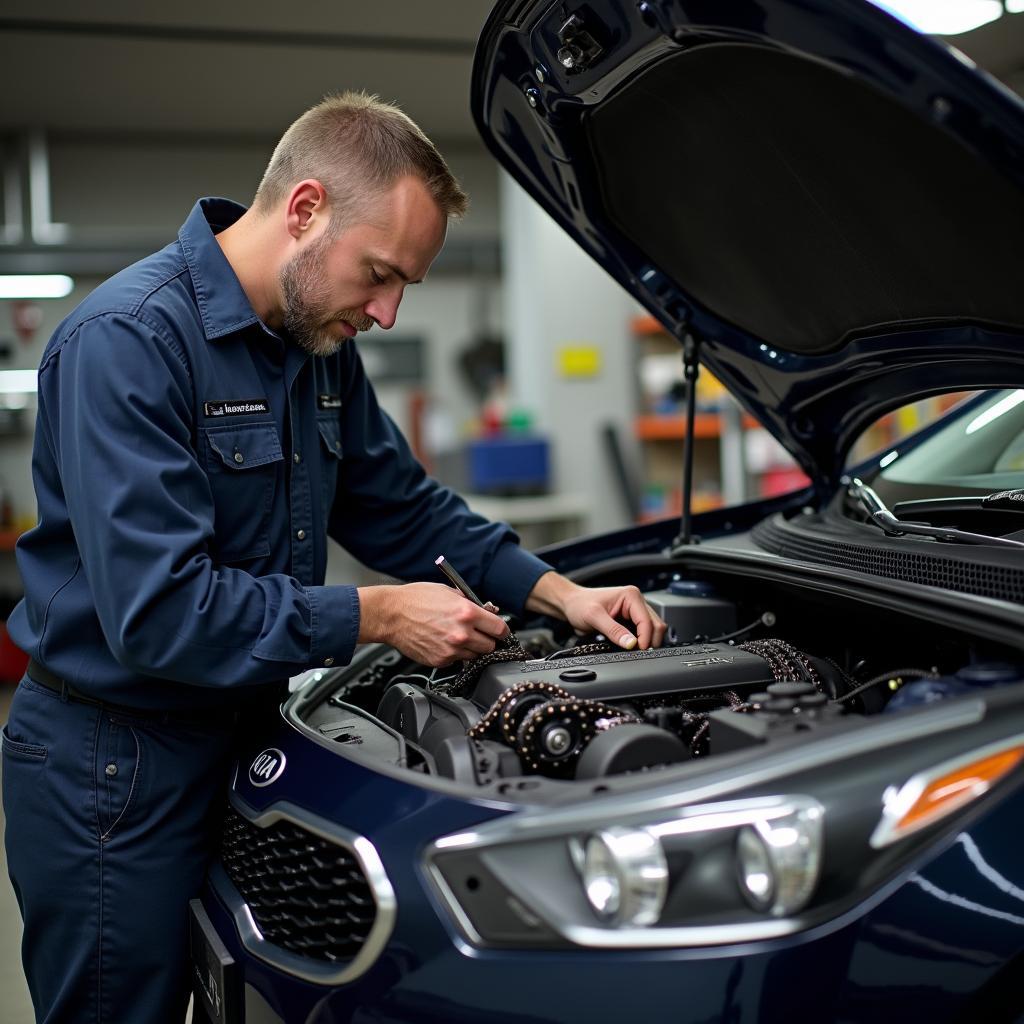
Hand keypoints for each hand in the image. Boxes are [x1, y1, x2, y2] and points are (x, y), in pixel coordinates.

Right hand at [357, 583, 508, 666]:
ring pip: (475, 656)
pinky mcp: (440, 661)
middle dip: (487, 640)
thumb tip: (488, 611)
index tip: (499, 630)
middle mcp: (462, 633)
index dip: (501, 630)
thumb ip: (471, 603)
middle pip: (490, 646)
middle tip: (478, 634)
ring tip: (457, 637)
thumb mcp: (448, 591)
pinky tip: (443, 642)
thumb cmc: (415, 599)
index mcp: (467, 613)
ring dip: (471, 649)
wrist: (390, 615)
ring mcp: (451, 650)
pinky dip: (454, 654)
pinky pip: (456, 661)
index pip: (500, 629)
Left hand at [525, 573, 666, 650]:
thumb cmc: (579, 604)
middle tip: (637, 654)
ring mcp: (635, 611)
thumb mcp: (594, 617)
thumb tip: (630, 643)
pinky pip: (643, 633)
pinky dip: (641, 642)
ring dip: (646, 642)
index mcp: (631, 595)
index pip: (647, 621)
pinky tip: (631, 647)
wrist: (571, 604)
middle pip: (656, 625)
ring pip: (653, 630)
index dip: (645, 638)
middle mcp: (636, 602)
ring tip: (634, 651)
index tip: (636, 651)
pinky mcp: (631, 621)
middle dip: (649, 641)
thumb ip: (613, 630)